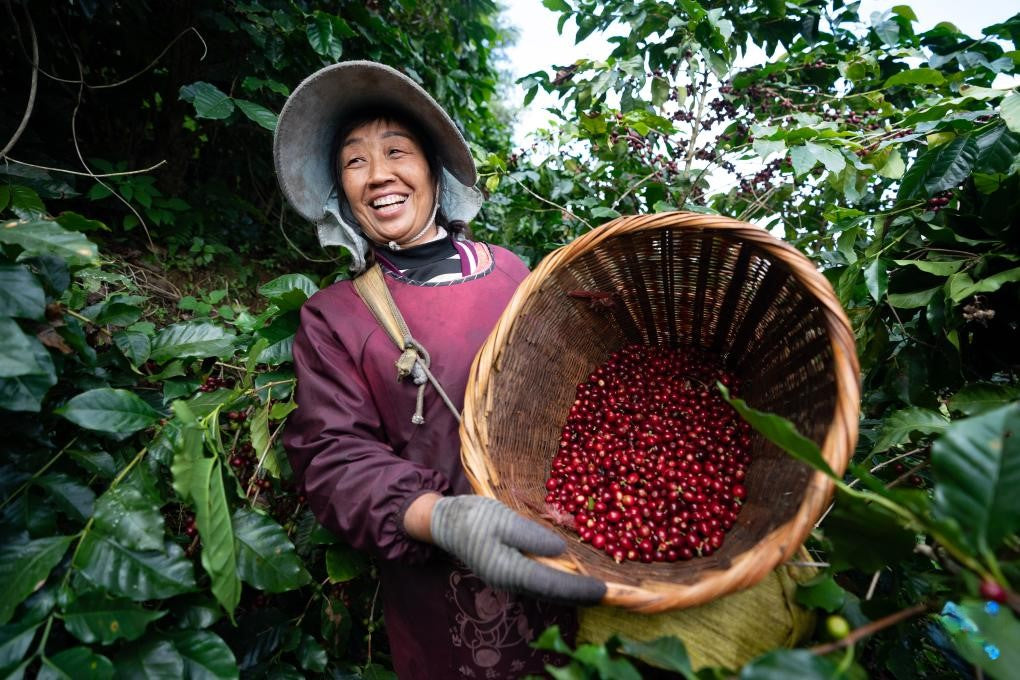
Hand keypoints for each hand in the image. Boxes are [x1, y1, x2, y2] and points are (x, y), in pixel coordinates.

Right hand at [429, 495, 605, 604]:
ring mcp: (508, 578)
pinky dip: (557, 583)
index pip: (552, 584)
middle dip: (579, 595)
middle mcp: (510, 581)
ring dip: (569, 591)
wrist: (445, 522)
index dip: (579, 588)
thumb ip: (531, 536)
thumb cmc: (473, 517)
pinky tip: (569, 577)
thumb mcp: (503, 520)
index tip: (602, 590)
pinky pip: (538, 582)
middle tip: (607, 594)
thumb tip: (561, 552)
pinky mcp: (508, 571)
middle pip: (551, 593)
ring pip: (545, 590)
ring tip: (593, 589)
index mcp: (509, 569)